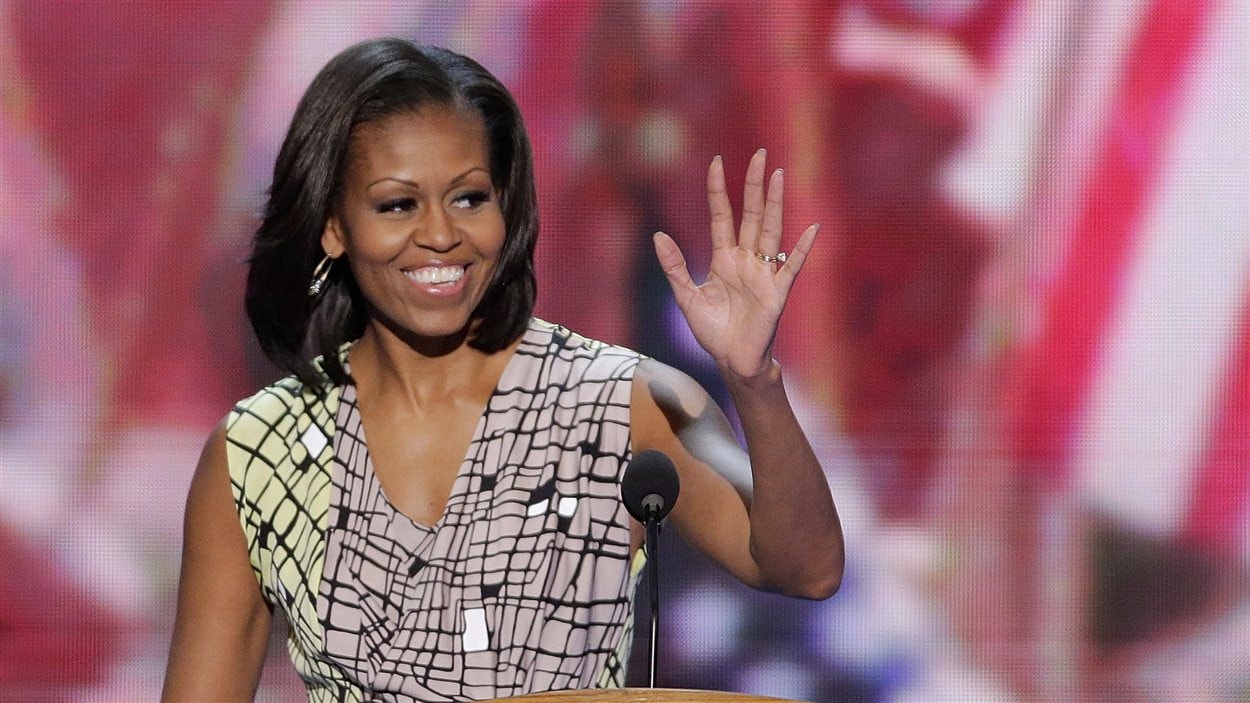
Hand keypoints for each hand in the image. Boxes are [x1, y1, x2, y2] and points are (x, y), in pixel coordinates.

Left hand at [653, 149, 818, 379]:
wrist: (731, 361)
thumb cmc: (712, 331)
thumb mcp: (686, 297)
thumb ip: (674, 267)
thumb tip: (658, 235)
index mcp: (723, 258)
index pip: (722, 216)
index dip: (718, 190)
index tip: (716, 162)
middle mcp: (746, 260)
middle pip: (750, 215)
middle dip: (754, 185)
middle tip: (760, 155)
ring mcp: (763, 274)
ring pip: (770, 231)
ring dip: (774, 204)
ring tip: (778, 176)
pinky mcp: (776, 293)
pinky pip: (791, 266)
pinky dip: (801, 249)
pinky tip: (811, 228)